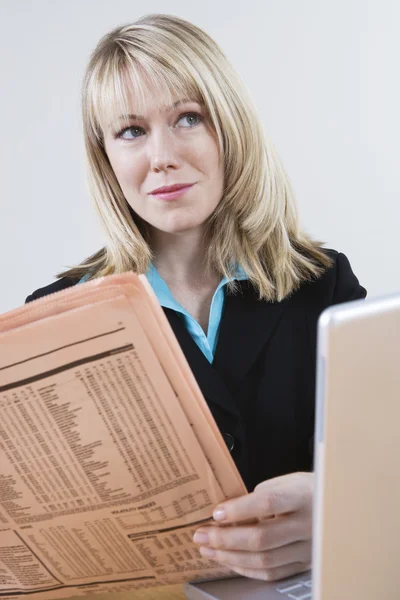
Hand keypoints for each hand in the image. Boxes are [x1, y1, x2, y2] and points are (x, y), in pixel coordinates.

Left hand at [193, 472, 312, 580]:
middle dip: (225, 538)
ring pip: (264, 560)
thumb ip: (259, 496)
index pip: (268, 504)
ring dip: (230, 556)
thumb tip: (228, 512)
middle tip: (201, 535)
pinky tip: (229, 560)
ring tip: (208, 549)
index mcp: (301, 497)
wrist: (338, 506)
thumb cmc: (307, 489)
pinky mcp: (304, 564)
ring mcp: (307, 548)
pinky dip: (246, 568)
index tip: (216, 513)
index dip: (239, 510)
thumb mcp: (286, 482)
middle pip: (262, 538)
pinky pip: (272, 573)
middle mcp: (307, 525)